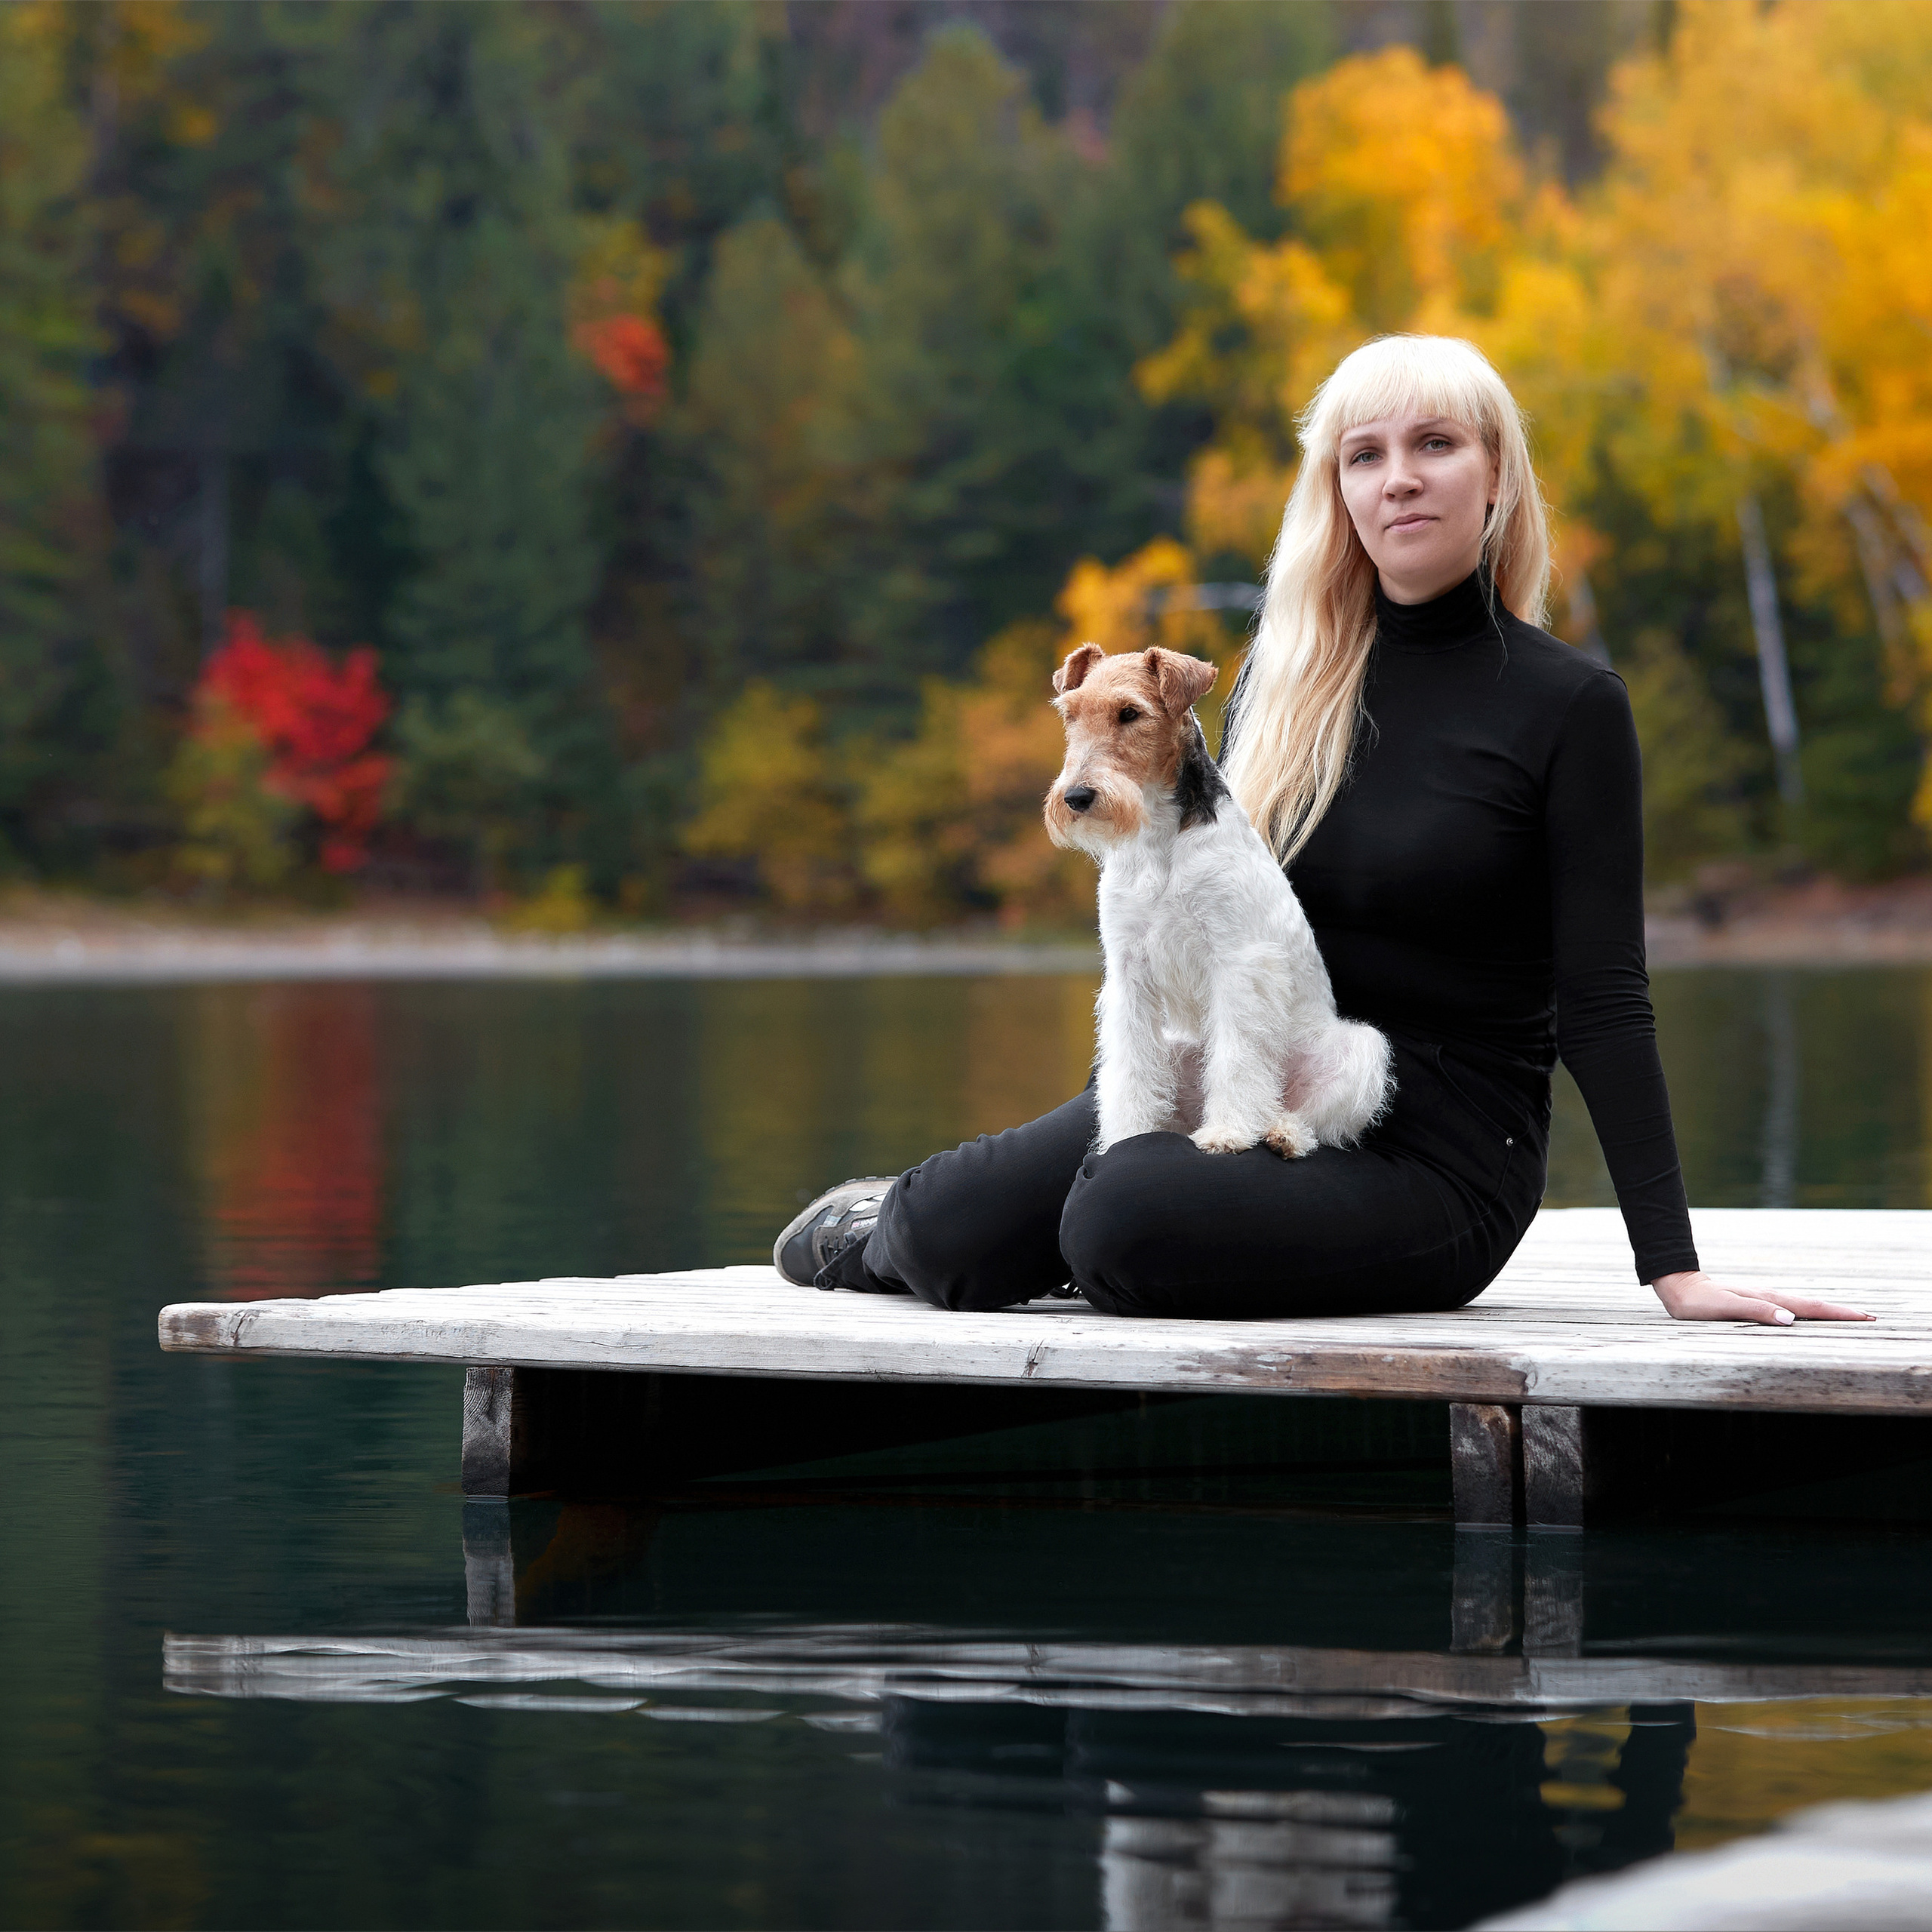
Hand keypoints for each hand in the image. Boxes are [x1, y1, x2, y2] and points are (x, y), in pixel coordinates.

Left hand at [1651, 1269, 1874, 1324]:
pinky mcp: (1755, 1302)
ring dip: (1826, 1312)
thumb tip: (1790, 1320)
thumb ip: (1756, 1312)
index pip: (1810, 1307)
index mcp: (1767, 1299)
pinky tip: (1808, 1317)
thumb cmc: (1698, 1302)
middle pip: (1812, 1305)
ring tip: (1848, 1318)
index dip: (1838, 1314)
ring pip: (1802, 1306)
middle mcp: (1769, 1297)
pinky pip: (1789, 1308)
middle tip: (1870, 1318)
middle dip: (1841, 1312)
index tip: (1865, 1317)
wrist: (1679, 1287)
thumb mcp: (1725, 1308)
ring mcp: (1763, 1299)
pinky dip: (1807, 1312)